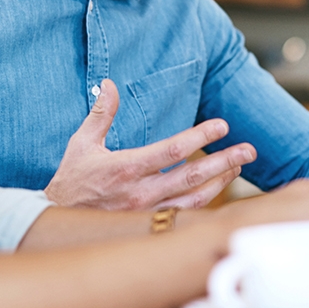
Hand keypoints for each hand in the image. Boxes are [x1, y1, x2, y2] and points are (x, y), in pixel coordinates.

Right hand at [44, 80, 256, 209]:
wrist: (58, 221)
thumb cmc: (72, 179)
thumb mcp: (81, 143)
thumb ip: (100, 113)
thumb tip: (109, 83)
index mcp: (126, 169)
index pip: (172, 151)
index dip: (200, 137)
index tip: (222, 125)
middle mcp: (141, 194)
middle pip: (193, 177)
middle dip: (225, 162)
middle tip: (249, 149)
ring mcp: (147, 213)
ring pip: (194, 199)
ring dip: (221, 181)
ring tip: (238, 165)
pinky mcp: (150, 224)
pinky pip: (185, 214)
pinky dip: (206, 201)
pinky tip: (219, 187)